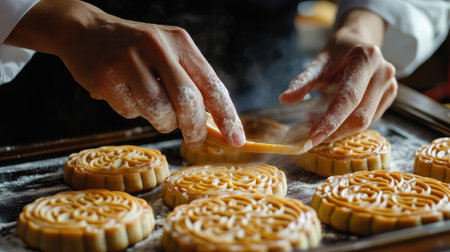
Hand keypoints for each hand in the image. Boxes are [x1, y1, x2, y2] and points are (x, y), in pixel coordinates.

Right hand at [5, 0, 244, 147]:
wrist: (85, 31)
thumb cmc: (136, 51)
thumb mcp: (169, 56)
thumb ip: (191, 84)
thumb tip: (214, 125)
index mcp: (180, 42)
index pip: (212, 84)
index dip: (227, 116)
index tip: (236, 141)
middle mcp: (158, 46)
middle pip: (188, 100)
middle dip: (194, 127)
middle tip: (194, 139)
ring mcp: (129, 58)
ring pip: (158, 110)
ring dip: (159, 121)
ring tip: (152, 108)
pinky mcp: (106, 74)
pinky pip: (129, 111)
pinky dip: (130, 111)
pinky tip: (124, 93)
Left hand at [280, 9, 397, 145]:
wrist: (358, 43)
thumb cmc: (336, 55)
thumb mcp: (317, 65)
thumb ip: (302, 82)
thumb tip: (284, 99)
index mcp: (365, 58)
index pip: (349, 97)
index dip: (331, 119)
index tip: (313, 136)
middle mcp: (383, 72)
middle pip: (360, 114)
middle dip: (335, 130)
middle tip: (311, 136)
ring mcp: (390, 85)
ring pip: (366, 121)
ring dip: (341, 130)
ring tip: (319, 126)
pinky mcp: (390, 96)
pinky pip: (369, 119)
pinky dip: (349, 126)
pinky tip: (333, 122)